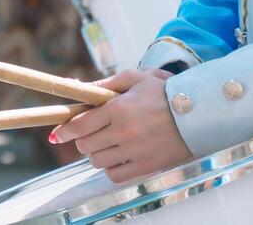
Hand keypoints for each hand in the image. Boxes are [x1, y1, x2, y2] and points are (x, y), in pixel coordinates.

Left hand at [52, 69, 192, 184]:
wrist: (197, 113)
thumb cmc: (164, 92)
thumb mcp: (135, 78)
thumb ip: (105, 83)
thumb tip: (77, 86)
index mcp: (119, 108)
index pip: (80, 124)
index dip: (65, 130)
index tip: (56, 133)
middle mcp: (123, 132)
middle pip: (85, 145)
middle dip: (83, 139)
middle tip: (91, 133)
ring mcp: (134, 152)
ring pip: (97, 161)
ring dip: (97, 153)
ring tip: (108, 142)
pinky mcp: (144, 167)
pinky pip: (114, 175)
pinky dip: (111, 167)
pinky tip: (118, 156)